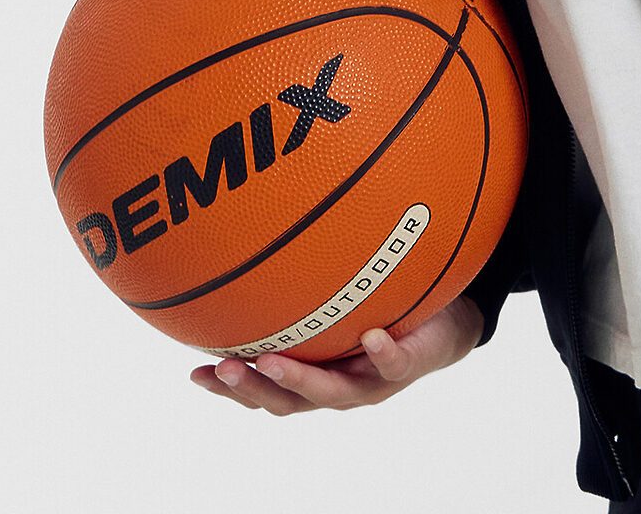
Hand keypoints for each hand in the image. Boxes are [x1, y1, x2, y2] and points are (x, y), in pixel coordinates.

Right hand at [190, 292, 483, 412]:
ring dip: (301, 379)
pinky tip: (370, 336)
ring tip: (273, 360)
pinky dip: (381, 353)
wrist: (446, 328)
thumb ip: (304, 282)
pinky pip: (394, 363)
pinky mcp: (407, 367)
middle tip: (226, 367)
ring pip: (332, 392)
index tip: (194, 374)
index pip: (263, 390)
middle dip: (254, 388)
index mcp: (314, 375)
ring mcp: (371, 382)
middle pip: (287, 401)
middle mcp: (338, 387)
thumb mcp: (339, 296)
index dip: (229, 390)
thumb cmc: (382, 310)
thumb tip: (257, 239)